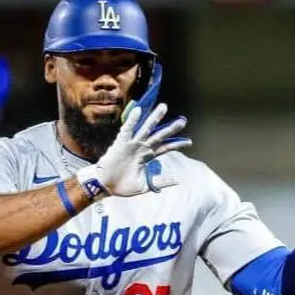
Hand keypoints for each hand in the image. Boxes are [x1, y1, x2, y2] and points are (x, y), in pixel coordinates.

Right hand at [75, 101, 190, 198]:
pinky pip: (127, 130)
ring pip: (145, 128)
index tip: (189, 142)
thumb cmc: (123, 186)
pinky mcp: (120, 143)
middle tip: (183, 120)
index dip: (176, 144)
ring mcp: (132, 144)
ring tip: (163, 107)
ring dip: (154, 118)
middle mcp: (141, 148)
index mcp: (147, 157)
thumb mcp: (146, 185)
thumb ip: (160, 181)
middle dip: (170, 128)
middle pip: (159, 135)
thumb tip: (177, 180)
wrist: (105, 187)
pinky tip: (138, 110)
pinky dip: (132, 120)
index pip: (165, 148)